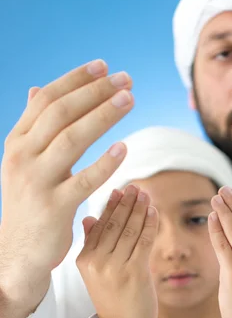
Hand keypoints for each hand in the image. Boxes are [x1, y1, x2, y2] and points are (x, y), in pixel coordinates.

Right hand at [0, 60, 133, 295]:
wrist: (19, 251)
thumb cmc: (29, 203)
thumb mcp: (24, 162)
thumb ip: (33, 128)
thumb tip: (35, 89)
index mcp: (16, 141)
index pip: (46, 100)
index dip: (75, 80)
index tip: (103, 67)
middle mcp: (22, 157)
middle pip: (61, 113)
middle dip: (95, 92)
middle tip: (126, 79)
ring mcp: (36, 181)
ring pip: (72, 140)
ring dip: (103, 116)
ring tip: (129, 100)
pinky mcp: (54, 207)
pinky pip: (84, 181)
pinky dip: (105, 163)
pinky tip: (124, 148)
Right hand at [76, 185, 158, 317]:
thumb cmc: (113, 300)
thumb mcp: (95, 272)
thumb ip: (92, 244)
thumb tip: (88, 217)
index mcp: (84, 259)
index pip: (99, 225)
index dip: (111, 205)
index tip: (120, 189)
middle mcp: (96, 262)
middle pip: (114, 224)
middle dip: (127, 202)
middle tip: (136, 186)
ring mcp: (114, 268)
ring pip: (129, 230)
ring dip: (140, 209)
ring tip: (146, 194)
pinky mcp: (134, 273)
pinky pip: (143, 241)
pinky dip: (149, 224)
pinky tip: (154, 211)